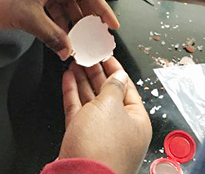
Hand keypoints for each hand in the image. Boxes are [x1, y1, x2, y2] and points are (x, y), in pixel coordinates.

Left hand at [0, 0, 118, 60]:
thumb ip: (53, 36)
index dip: (102, 11)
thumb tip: (68, 52)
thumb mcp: (30, 18)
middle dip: (86, 20)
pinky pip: (49, 7)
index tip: (112, 26)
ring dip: (69, 24)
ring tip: (77, 43)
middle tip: (96, 39)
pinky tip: (59, 37)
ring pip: (62, 5)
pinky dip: (54, 22)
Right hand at [60, 57, 151, 173]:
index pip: (127, 86)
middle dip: (96, 72)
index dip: (115, 68)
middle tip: (88, 56)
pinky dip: (73, 93)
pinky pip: (78, 110)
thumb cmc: (101, 149)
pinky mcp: (81, 138)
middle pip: (108, 92)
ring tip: (75, 63)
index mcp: (137, 120)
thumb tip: (118, 76)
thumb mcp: (110, 107)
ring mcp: (100, 134)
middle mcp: (120, 128)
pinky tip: (68, 79)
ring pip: (91, 100)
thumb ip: (113, 87)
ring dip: (83, 80)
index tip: (106, 54)